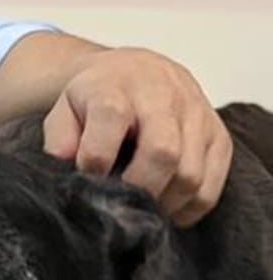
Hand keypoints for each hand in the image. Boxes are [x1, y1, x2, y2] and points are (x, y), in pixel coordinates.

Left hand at [42, 47, 230, 226]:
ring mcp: (197, 117)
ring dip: (163, 203)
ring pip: (190, 175)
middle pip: (162, 152)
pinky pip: (211, 186)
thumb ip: (60, 138)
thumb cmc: (98, 97)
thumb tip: (65, 167)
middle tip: (119, 204)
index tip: (86, 179)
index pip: (111, 118)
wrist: (139, 71)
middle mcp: (163, 98)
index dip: (96, 158)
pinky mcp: (219, 137)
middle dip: (138, 188)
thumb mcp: (65, 108)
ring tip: (139, 207)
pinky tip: (165, 208)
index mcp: (116, 87)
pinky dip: (188, 207)